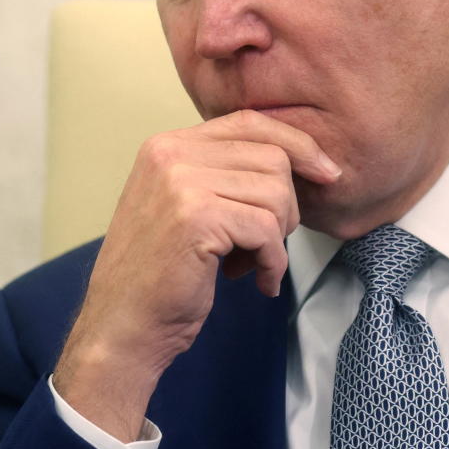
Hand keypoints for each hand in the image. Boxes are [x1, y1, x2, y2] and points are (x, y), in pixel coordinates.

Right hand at [51, 109, 340, 440]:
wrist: (122, 326)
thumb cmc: (159, 274)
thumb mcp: (184, 205)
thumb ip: (222, 174)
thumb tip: (298, 157)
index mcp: (167, 145)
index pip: (250, 122)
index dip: (296, 144)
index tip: (326, 172)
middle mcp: (171, 153)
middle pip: (271, 158)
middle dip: (285, 206)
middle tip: (264, 244)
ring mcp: (182, 183)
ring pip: (275, 194)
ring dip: (277, 238)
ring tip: (250, 264)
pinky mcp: (197, 218)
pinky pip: (267, 230)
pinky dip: (272, 262)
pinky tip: (256, 281)